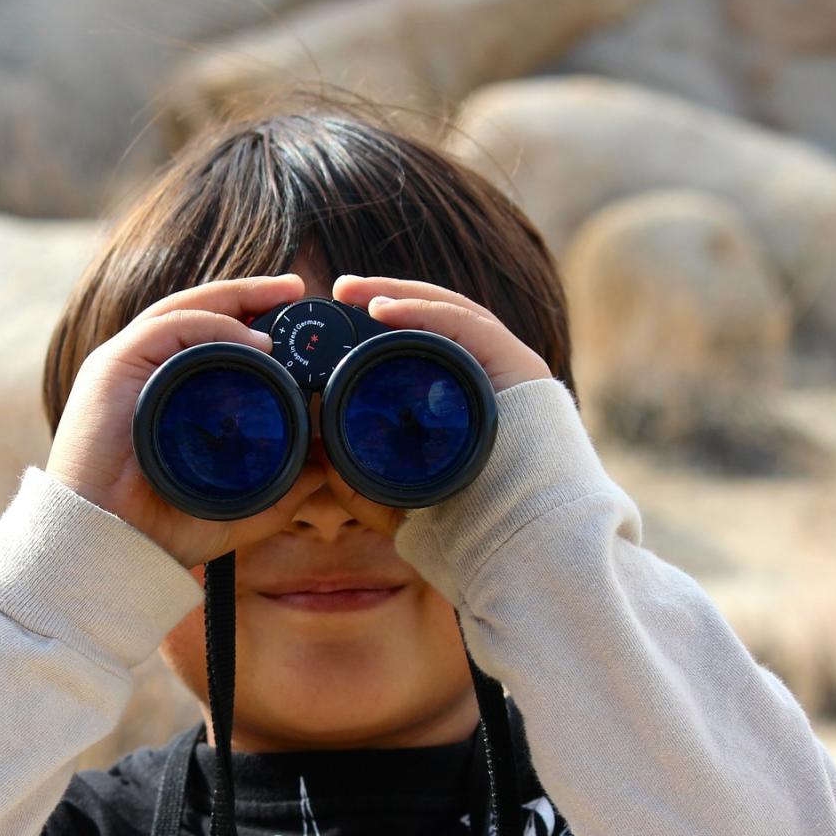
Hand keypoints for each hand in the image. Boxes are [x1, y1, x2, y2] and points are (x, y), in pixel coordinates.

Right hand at [45, 273, 330, 568]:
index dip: (251, 319)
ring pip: (185, 310)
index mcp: (165, 391)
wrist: (110, 546)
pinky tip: (254, 340)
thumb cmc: (160, 528)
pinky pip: (167, 328)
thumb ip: (283, 485)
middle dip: (250, 294)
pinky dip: (213, 326)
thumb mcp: (241, 503)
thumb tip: (326, 463)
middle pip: (199, 313)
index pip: (210, 337)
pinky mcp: (112, 367)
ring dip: (237, 298)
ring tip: (284, 296)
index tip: (298, 315)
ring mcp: (126, 365)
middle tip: (298, 288)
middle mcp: (144, 370)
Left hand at [315, 275, 555, 533]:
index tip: (340, 313)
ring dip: (399, 294)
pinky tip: (384, 309)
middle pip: (436, 317)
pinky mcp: (521, 365)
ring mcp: (508, 367)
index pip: (426, 340)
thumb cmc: (465, 528)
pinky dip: (423, 312)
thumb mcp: (395, 499)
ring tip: (355, 292)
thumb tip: (314, 447)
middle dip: (386, 295)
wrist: (519, 546)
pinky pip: (466, 325)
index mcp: (468, 395)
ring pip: (450, 311)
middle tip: (340, 290)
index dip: (386, 319)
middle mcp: (491, 374)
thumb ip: (355, 481)